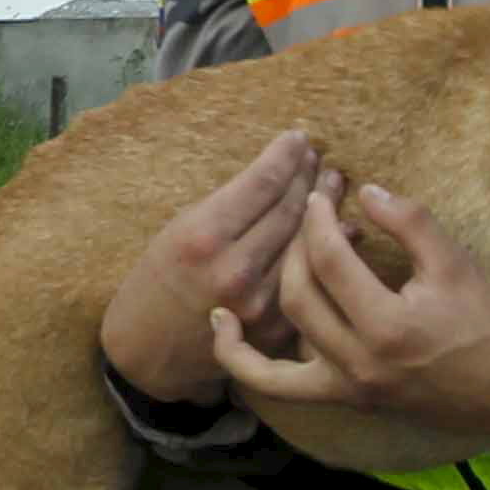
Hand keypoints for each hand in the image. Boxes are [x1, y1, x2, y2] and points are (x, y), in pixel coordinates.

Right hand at [100, 130, 324, 404]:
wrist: (148, 352)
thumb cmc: (157, 281)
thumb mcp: (178, 230)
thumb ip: (228, 207)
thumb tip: (278, 174)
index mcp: (203, 237)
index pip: (262, 183)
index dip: (285, 155)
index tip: (297, 138)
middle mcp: (235, 270)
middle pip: (289, 209)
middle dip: (308, 176)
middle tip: (319, 156)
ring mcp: (259, 304)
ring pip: (306, 243)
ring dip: (325, 208)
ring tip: (332, 182)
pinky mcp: (276, 329)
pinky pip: (311, 280)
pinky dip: (328, 250)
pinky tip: (341, 229)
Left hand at [212, 177, 489, 443]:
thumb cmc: (488, 322)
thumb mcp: (455, 262)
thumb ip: (408, 221)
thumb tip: (364, 190)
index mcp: (388, 327)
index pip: (330, 260)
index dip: (319, 216)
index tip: (321, 189)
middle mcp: (358, 364)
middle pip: (300, 292)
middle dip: (298, 241)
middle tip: (309, 210)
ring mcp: (347, 388)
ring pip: (282, 334)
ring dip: (275, 285)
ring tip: (279, 247)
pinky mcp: (343, 399)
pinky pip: (277, 383)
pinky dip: (243, 360)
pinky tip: (224, 324)